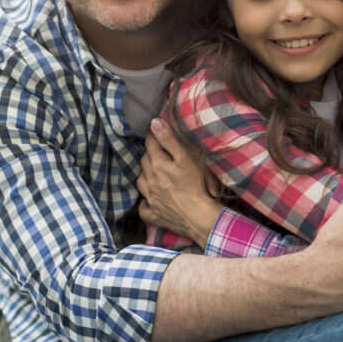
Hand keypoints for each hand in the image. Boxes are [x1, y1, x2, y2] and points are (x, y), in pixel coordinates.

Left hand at [136, 119, 222, 246]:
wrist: (202, 218)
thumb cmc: (199, 187)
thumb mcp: (187, 158)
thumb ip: (170, 140)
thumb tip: (154, 123)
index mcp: (158, 165)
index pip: (151, 144)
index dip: (153, 135)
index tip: (156, 130)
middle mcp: (150, 181)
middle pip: (144, 161)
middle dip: (150, 153)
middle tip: (159, 150)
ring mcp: (152, 199)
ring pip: (141, 181)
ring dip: (145, 174)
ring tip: (154, 172)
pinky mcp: (155, 215)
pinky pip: (143, 208)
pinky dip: (145, 202)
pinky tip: (150, 199)